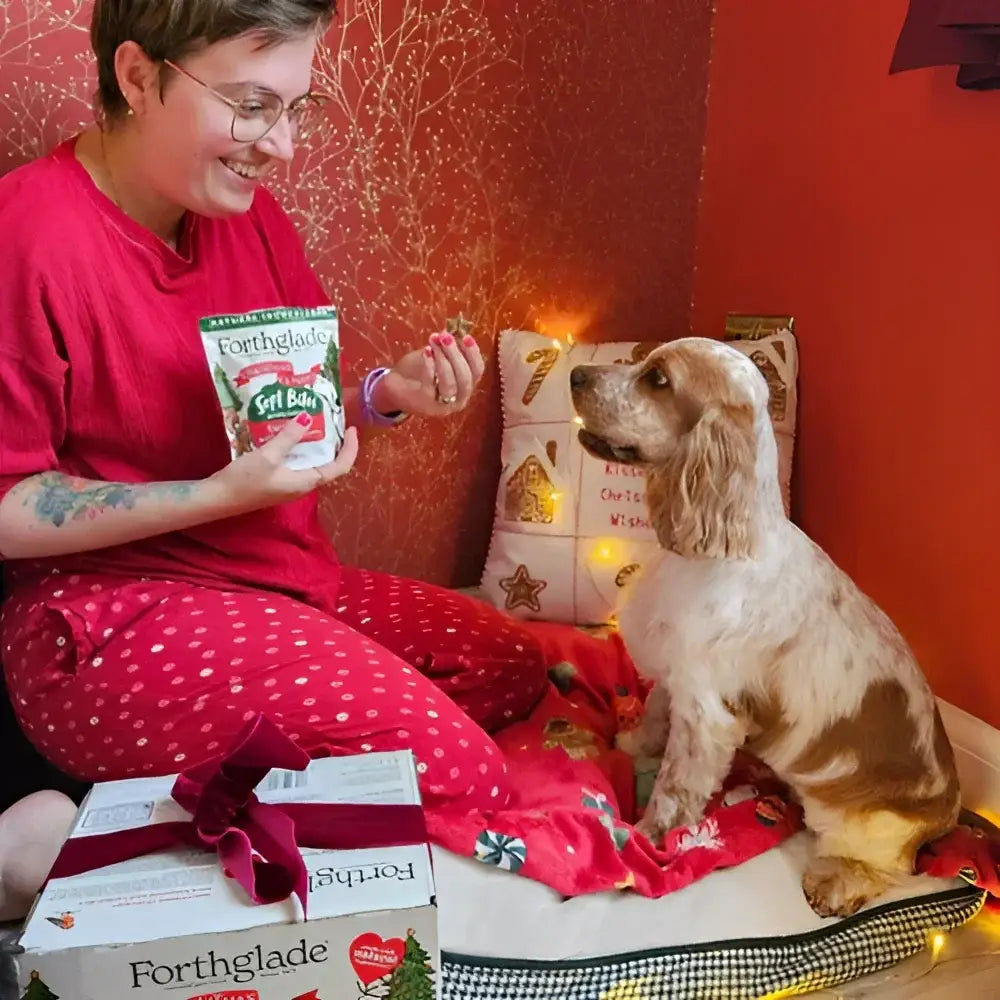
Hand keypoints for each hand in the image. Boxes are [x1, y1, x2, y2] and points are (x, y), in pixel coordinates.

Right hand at [209, 414, 358, 513]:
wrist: (217, 499)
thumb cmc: (244, 481)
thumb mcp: (268, 456)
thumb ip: (289, 437)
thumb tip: (308, 417)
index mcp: (306, 481)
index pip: (339, 467)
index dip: (350, 449)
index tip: (351, 428)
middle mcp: (302, 484)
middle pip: (328, 464)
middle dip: (334, 443)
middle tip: (331, 419)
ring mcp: (289, 484)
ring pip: (311, 462)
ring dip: (315, 443)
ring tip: (313, 420)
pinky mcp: (277, 480)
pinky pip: (296, 462)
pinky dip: (298, 447)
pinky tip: (289, 432)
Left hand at [374, 331, 485, 417]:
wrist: (395, 388)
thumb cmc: (418, 371)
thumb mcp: (435, 355)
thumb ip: (446, 347)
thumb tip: (454, 331)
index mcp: (465, 386)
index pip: (477, 371)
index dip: (473, 353)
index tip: (466, 337)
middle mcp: (459, 399)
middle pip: (465, 378)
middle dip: (456, 355)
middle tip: (446, 337)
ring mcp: (443, 405)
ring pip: (450, 383)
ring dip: (444, 360)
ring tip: (435, 341)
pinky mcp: (426, 405)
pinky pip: (431, 385)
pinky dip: (430, 366)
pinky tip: (426, 352)